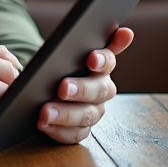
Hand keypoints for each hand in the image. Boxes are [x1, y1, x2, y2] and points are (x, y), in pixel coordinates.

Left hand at [38, 27, 133, 143]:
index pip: (108, 61)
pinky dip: (58, 130)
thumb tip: (125, 32)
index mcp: (101, 66)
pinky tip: (42, 124)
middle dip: (81, 89)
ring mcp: (94, 111)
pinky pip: (74, 133)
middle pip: (99, 91)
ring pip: (87, 115)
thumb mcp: (66, 47)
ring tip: (45, 111)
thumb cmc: (58, 62)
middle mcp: (102, 89)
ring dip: (66, 114)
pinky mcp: (81, 129)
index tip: (91, 58)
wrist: (42, 84)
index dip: (102, 60)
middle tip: (62, 88)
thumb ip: (87, 38)